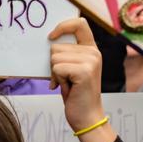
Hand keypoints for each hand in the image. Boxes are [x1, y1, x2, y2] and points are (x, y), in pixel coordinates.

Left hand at [49, 18, 113, 141]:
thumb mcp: (72, 70)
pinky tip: (67, 89)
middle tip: (65, 79)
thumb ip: (67, 54)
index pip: (79, 23)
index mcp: (92, 49)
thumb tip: (49, 41)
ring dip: (55, 73)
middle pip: (56, 46)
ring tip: (67, 84)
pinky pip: (56, 68)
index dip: (62, 26)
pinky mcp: (84, 71)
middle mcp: (94, 53)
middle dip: (54, 64)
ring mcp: (91, 61)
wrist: (87, 118)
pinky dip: (57, 80)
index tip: (51, 37)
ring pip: (54, 57)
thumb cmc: (76, 94)